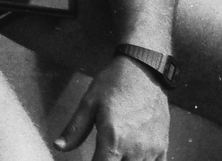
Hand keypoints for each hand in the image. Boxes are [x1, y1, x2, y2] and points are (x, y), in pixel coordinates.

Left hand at [55, 56, 169, 159]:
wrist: (143, 71)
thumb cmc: (114, 84)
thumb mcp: (89, 103)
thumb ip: (74, 129)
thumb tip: (59, 146)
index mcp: (114, 139)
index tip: (87, 160)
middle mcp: (135, 149)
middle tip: (101, 154)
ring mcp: (151, 149)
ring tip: (114, 155)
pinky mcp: (162, 146)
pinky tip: (131, 157)